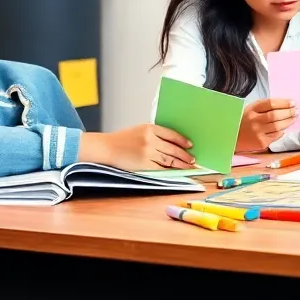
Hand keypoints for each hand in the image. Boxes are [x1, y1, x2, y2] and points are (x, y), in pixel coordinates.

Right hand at [79, 124, 193, 171]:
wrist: (106, 147)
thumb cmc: (122, 140)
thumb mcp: (139, 130)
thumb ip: (154, 134)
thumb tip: (172, 143)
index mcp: (149, 128)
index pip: (171, 134)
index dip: (182, 140)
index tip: (190, 145)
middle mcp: (150, 139)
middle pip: (173, 148)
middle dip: (185, 154)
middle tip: (193, 159)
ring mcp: (147, 152)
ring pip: (169, 158)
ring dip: (181, 163)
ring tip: (189, 166)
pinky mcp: (143, 164)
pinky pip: (161, 168)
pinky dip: (170, 170)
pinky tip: (176, 171)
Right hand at [238, 98, 295, 150]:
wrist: (230, 138)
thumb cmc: (243, 121)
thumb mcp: (249, 110)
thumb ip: (264, 107)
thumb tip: (284, 106)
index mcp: (251, 109)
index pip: (271, 103)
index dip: (284, 103)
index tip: (293, 102)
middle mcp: (254, 120)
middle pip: (276, 115)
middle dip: (289, 112)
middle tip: (296, 110)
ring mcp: (258, 132)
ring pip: (278, 126)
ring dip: (289, 121)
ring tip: (294, 118)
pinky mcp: (261, 142)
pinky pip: (276, 136)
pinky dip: (282, 131)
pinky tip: (284, 128)